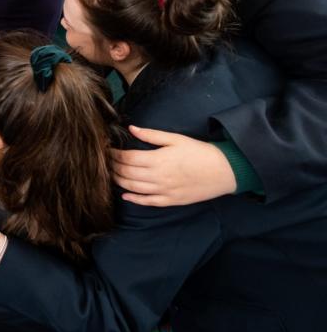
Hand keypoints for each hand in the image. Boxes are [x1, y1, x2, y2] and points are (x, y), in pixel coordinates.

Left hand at [113, 125, 236, 206]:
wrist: (224, 170)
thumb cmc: (199, 152)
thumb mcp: (175, 139)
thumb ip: (151, 135)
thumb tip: (131, 129)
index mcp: (158, 160)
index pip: (127, 159)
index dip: (114, 155)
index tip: (108, 150)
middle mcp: (158, 177)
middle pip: (127, 173)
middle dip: (113, 167)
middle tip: (107, 162)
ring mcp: (164, 191)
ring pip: (133, 188)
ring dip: (119, 181)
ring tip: (112, 174)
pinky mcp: (171, 200)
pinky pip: (148, 202)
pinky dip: (134, 199)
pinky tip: (125, 195)